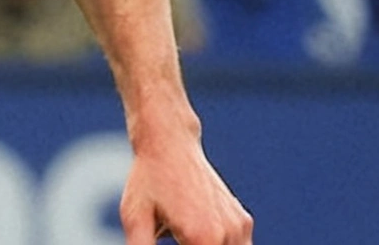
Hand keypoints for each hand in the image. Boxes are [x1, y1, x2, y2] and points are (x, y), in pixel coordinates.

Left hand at [119, 129, 252, 244]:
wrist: (169, 144)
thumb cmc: (147, 179)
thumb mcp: (135, 218)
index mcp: (202, 239)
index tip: (175, 241)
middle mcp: (228, 234)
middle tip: (177, 237)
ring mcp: (240, 227)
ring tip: (184, 233)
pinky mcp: (243, 220)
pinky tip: (193, 233)